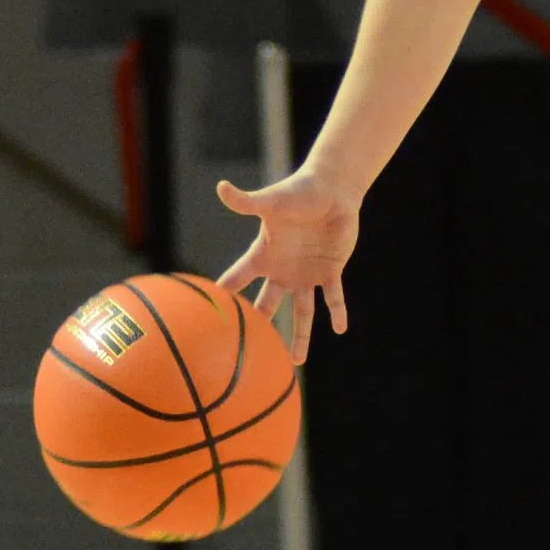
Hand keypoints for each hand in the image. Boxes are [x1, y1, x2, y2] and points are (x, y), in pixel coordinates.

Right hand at [214, 168, 358, 361]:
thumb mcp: (270, 201)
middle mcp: (282, 269)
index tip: (208, 318)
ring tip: (296, 362)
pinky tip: (340, 329)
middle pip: (267, 305)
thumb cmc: (298, 191)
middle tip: (247, 354)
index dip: (223, 296)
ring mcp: (306, 273)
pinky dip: (338, 312)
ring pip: (302, 312)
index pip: (237, 279)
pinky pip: (334, 298)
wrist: (331, 189)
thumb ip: (245, 201)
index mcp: (264, 255)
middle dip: (258, 327)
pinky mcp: (330, 271)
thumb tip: (220, 187)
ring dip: (300, 336)